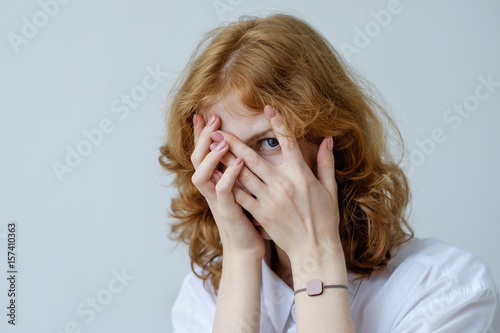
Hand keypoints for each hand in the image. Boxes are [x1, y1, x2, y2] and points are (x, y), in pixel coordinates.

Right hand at [190, 114, 264, 260]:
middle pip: (196, 160)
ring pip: (201, 176)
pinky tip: (240, 163)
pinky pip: (222, 192)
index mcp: (213, 182)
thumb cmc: (247, 219)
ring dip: (211, 157)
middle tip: (214, 119)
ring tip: (222, 142)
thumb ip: (238, 172)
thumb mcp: (240, 191)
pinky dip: (228, 176)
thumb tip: (244, 151)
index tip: (201, 114)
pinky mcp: (228, 212)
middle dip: (203, 138)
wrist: (246, 249)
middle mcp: (210, 190)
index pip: (202, 154)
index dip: (199, 135)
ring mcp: (216, 202)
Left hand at [212, 106, 341, 261]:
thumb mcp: (329, 189)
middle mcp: (282, 184)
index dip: (278, 123)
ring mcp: (268, 199)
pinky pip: (239, 196)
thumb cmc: (324, 219)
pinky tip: (215, 174)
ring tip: (211, 148)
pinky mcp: (260, 213)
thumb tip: (327, 139)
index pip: (288, 142)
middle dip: (233, 142)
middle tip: (218, 129)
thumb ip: (325, 162)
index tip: (268, 108)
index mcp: (300, 175)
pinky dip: (227, 184)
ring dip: (225, 160)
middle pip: (253, 158)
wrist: (314, 249)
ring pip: (242, 175)